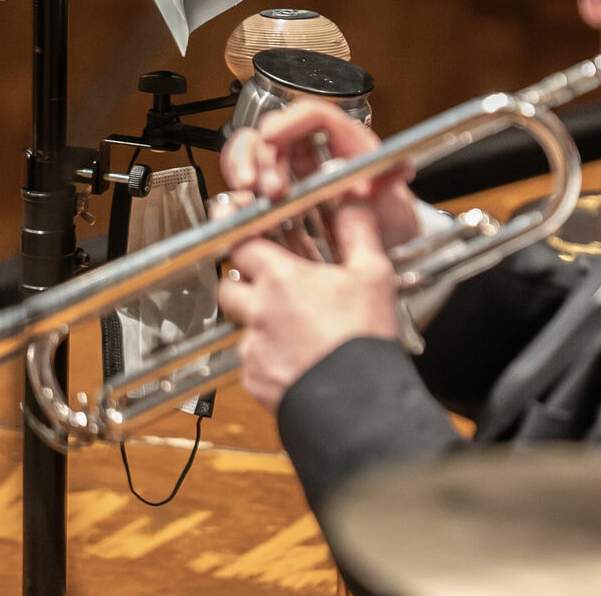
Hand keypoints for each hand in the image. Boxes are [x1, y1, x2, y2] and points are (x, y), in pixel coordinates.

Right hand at [217, 104, 419, 251]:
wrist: (383, 244)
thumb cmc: (390, 217)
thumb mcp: (395, 206)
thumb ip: (391, 188)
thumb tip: (397, 169)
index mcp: (346, 141)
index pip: (313, 115)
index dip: (290, 121)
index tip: (272, 137)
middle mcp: (315, 147)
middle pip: (276, 128)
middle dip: (265, 155)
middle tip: (270, 188)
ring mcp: (292, 167)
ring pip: (254, 148)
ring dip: (245, 166)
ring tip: (249, 193)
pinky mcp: (276, 190)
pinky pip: (248, 179)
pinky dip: (240, 190)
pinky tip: (243, 207)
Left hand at [217, 198, 400, 408]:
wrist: (357, 403)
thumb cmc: (362, 338)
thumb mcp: (372, 273)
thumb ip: (357, 229)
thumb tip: (355, 198)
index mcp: (280, 279)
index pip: (241, 243)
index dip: (242, 234)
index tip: (245, 231)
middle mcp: (257, 311)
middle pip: (228, 285)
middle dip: (244, 282)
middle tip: (271, 285)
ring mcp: (252, 349)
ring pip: (240, 326)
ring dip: (257, 322)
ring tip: (290, 326)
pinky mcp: (254, 381)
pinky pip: (249, 363)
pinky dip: (266, 358)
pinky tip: (295, 359)